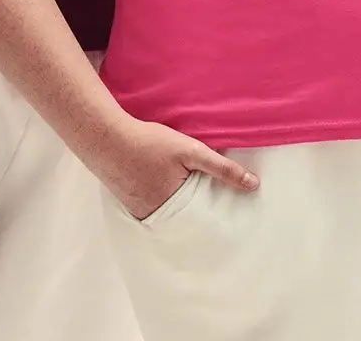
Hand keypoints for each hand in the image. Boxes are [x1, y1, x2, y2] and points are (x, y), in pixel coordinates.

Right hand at [89, 116, 258, 221]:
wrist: (107, 138)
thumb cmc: (150, 143)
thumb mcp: (191, 150)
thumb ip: (221, 168)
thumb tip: (253, 185)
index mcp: (176, 209)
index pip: (204, 222)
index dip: (214, 217)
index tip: (227, 217)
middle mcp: (157, 218)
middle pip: (185, 221)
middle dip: (196, 216)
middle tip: (207, 206)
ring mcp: (141, 214)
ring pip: (168, 217)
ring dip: (177, 209)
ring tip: (185, 196)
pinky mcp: (130, 205)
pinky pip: (151, 211)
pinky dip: (160, 204)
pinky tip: (160, 189)